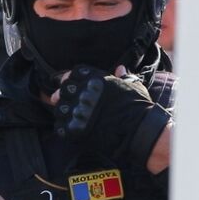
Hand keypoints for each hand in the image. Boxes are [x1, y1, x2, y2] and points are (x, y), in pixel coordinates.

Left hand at [48, 65, 167, 166]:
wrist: (139, 130)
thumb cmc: (138, 108)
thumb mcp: (133, 86)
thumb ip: (123, 77)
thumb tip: (120, 69)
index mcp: (96, 80)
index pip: (73, 74)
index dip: (71, 79)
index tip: (73, 86)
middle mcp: (84, 93)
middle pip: (64, 90)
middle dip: (64, 96)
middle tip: (68, 102)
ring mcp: (79, 111)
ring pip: (59, 109)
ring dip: (64, 113)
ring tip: (71, 117)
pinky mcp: (75, 129)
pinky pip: (60, 127)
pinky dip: (64, 129)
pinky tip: (72, 129)